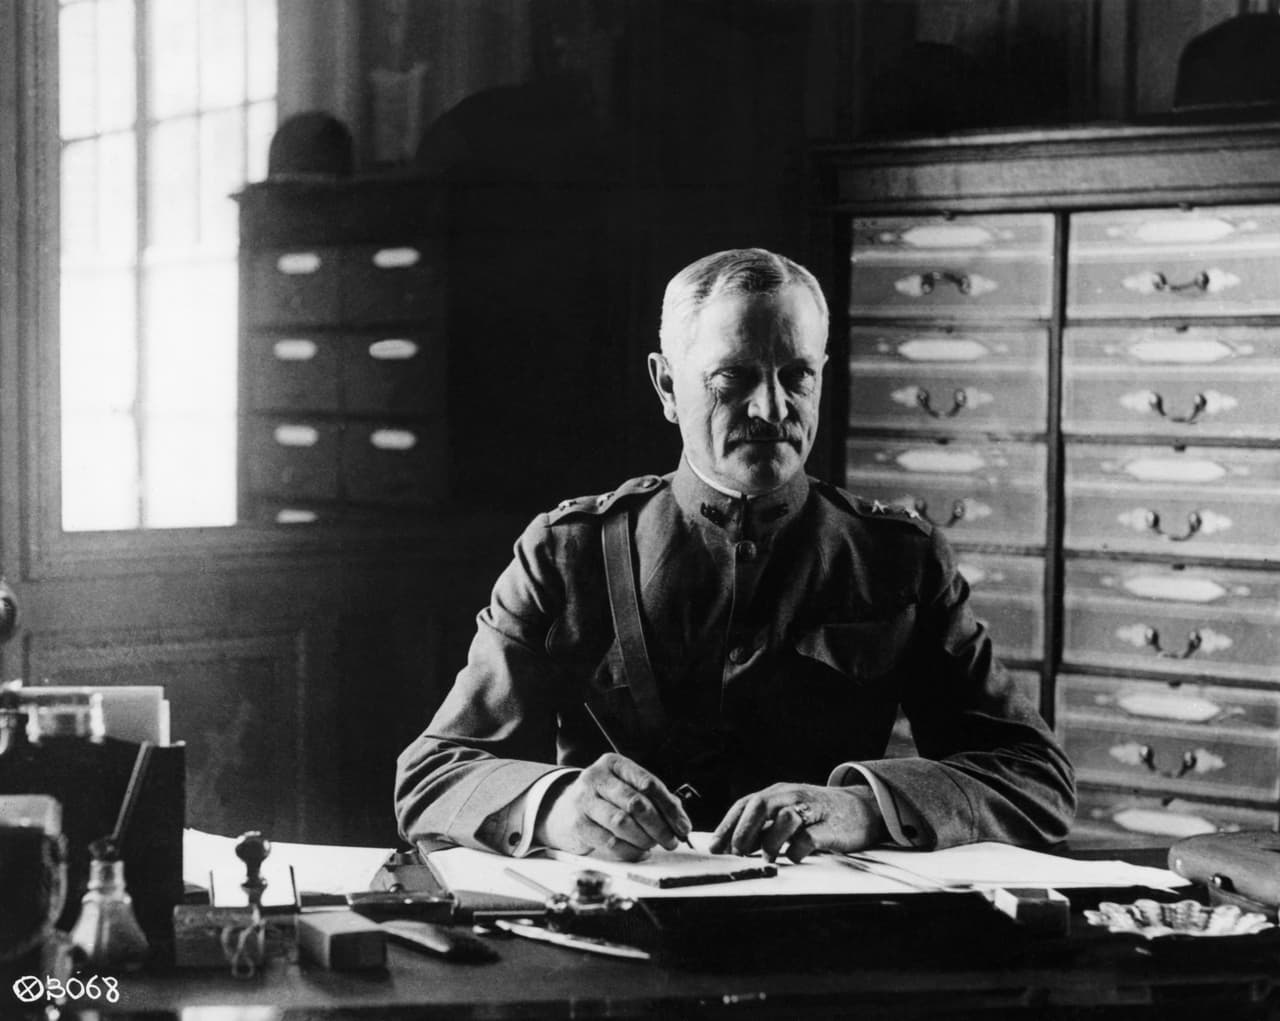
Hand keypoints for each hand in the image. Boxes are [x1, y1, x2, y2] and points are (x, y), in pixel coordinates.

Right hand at [534, 753, 692, 860]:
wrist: (562, 811)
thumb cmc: (603, 799)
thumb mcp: (624, 788)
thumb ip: (653, 799)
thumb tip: (681, 822)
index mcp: (614, 763)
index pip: (648, 783)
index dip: (669, 807)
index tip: (683, 826)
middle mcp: (596, 777)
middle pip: (636, 803)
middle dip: (659, 826)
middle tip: (671, 840)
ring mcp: (584, 800)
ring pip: (623, 823)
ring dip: (644, 839)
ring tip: (653, 844)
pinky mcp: (577, 824)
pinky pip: (610, 842)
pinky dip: (629, 850)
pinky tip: (638, 851)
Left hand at [709, 783, 887, 861]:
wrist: (862, 808)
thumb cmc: (819, 813)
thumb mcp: (789, 812)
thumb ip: (766, 825)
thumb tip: (733, 845)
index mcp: (779, 792)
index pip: (746, 804)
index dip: (728, 825)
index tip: (715, 847)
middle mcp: (792, 796)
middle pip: (760, 805)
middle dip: (744, 830)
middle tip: (737, 853)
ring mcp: (812, 809)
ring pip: (784, 817)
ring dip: (770, 840)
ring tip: (767, 857)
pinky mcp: (830, 827)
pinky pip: (808, 838)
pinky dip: (795, 850)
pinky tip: (793, 857)